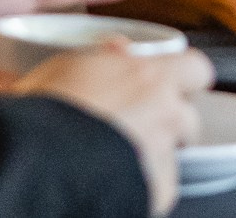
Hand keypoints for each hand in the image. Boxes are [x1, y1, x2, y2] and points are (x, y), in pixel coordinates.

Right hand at [18, 47, 214, 217]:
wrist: (39, 159)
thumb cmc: (46, 112)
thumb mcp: (66, 66)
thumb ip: (103, 56)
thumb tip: (117, 47)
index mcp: (148, 75)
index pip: (196, 68)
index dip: (185, 78)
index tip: (171, 84)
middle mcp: (164, 111)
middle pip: (188, 117)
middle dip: (168, 124)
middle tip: (135, 128)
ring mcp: (163, 152)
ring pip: (173, 154)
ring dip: (154, 156)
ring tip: (118, 159)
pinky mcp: (157, 189)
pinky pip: (162, 189)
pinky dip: (145, 188)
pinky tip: (118, 181)